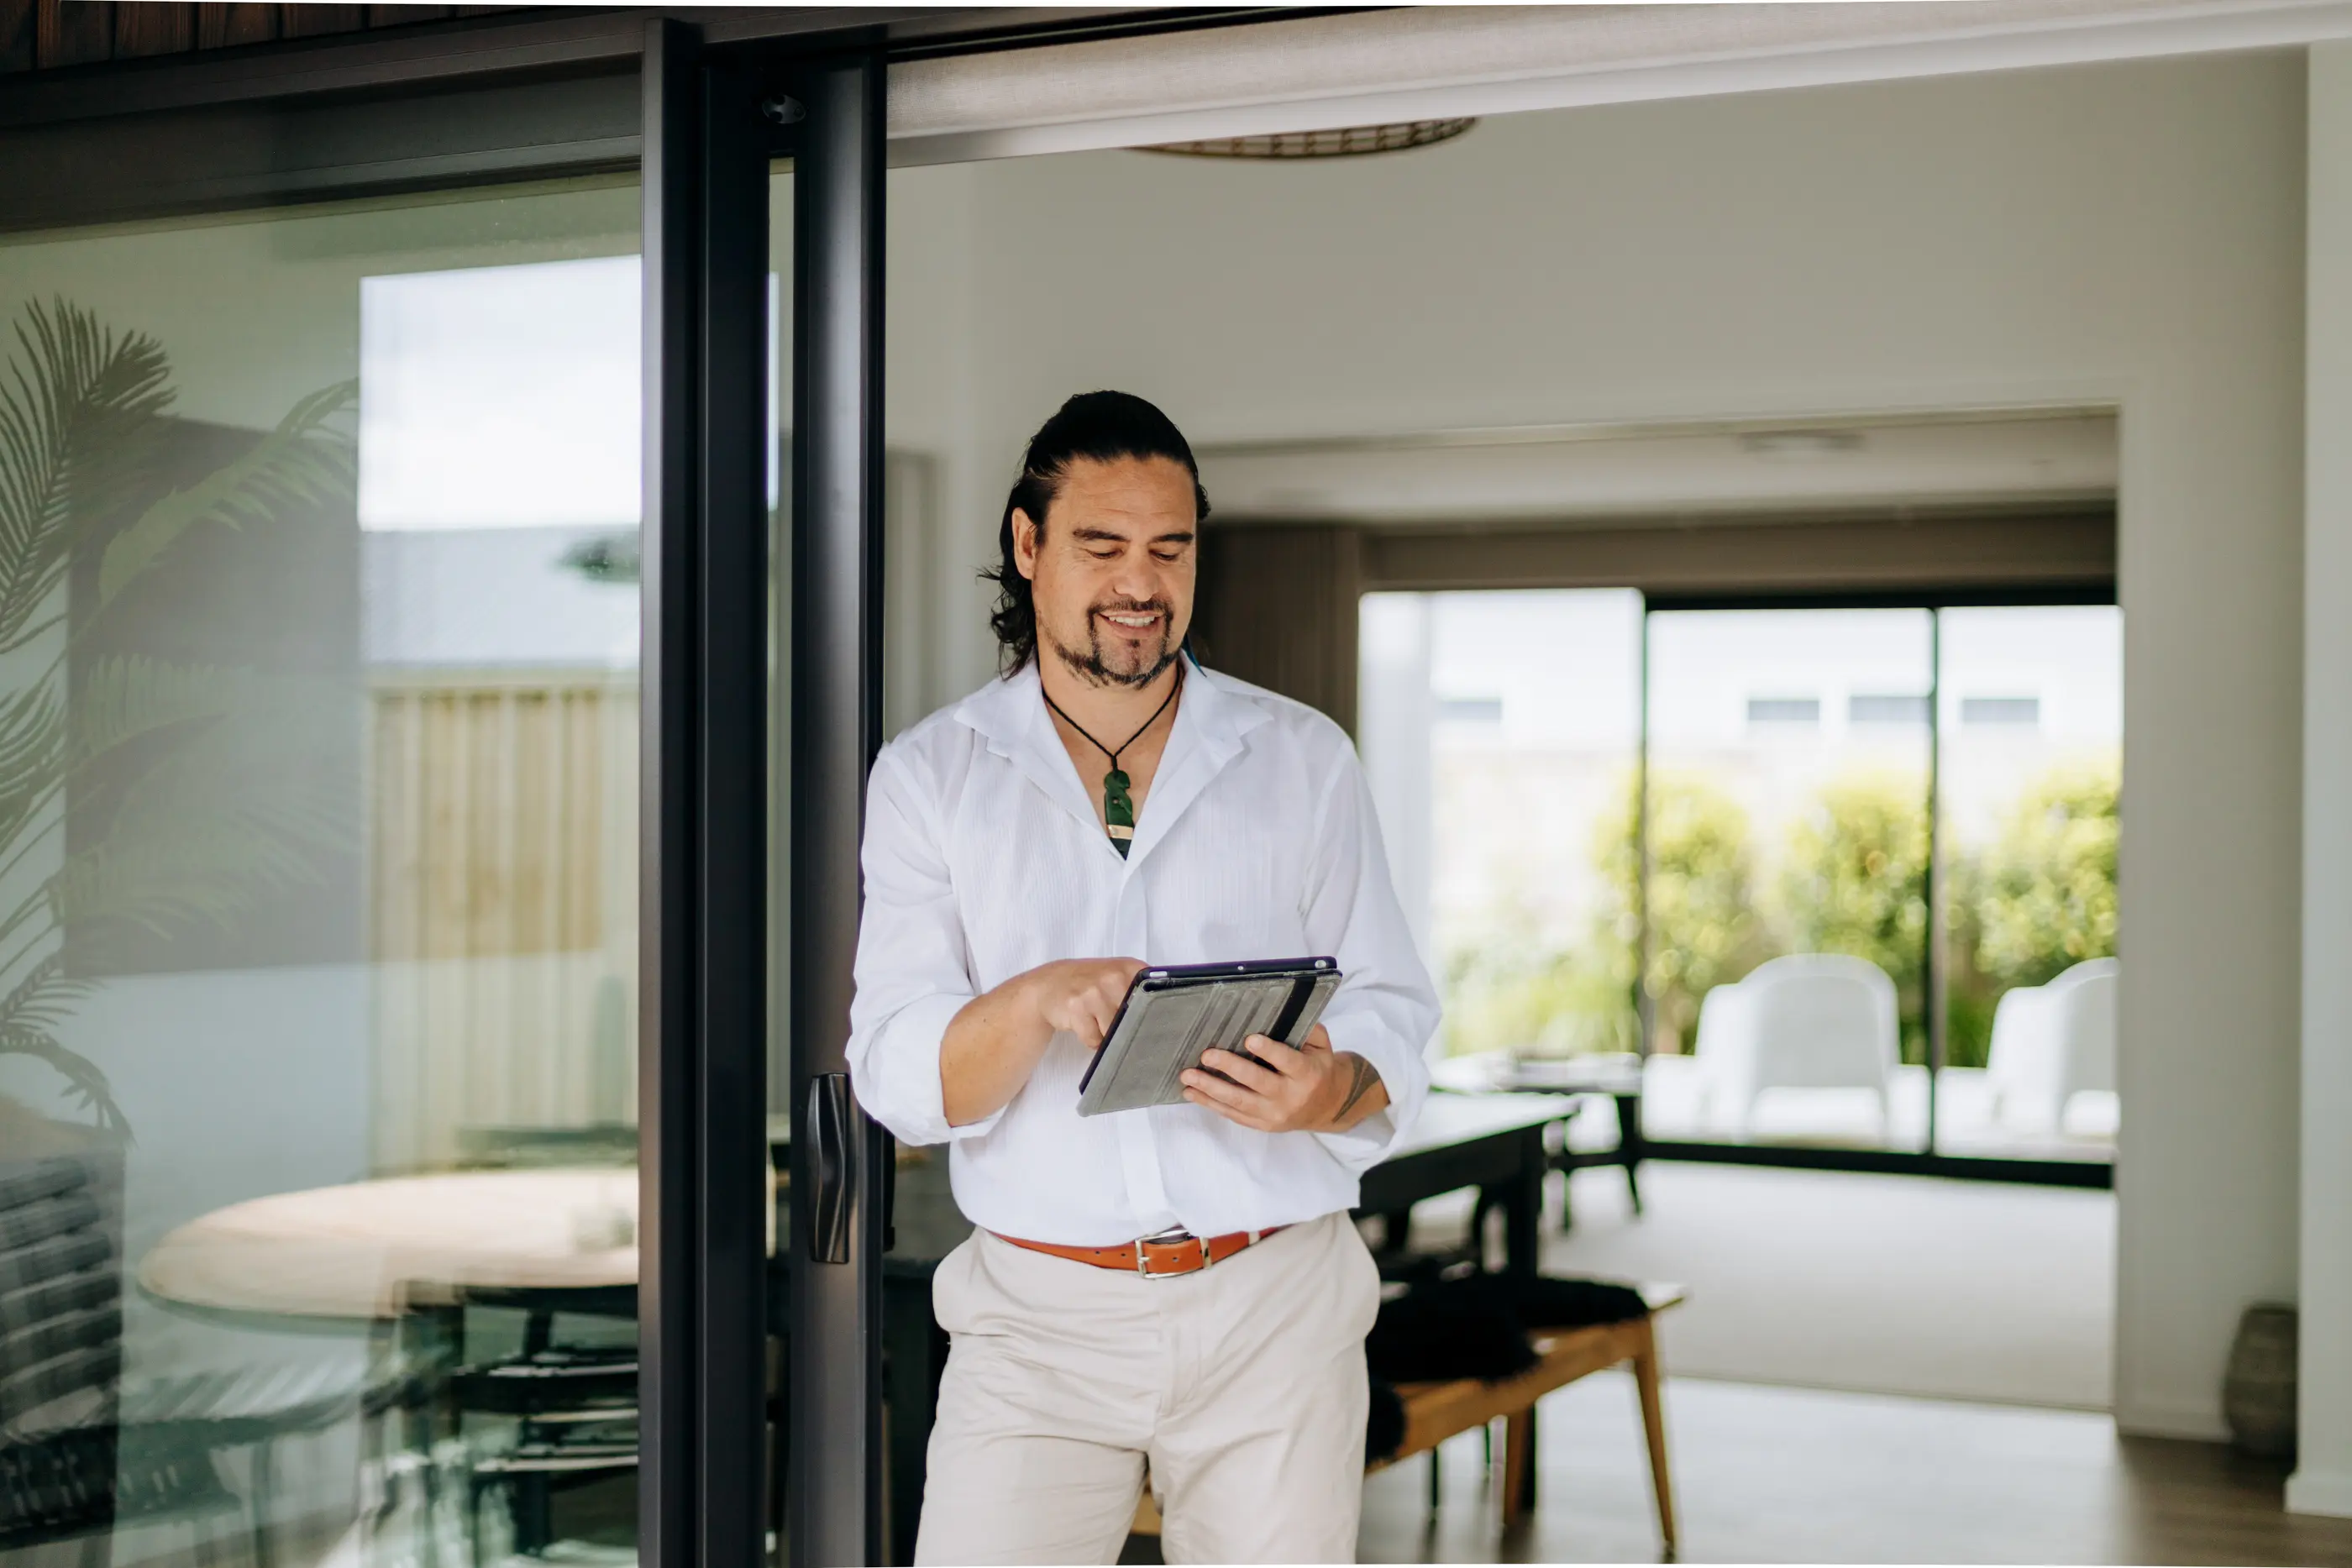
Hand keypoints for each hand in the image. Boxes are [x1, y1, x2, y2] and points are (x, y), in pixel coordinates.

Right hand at [1022, 957, 1147, 1049]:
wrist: (1051, 982)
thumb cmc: (1090, 984)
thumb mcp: (1118, 976)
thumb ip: (1141, 992)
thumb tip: (1165, 1023)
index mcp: (1131, 968)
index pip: (1154, 999)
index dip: (1152, 1017)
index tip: (1150, 1025)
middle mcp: (1113, 976)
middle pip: (1135, 1021)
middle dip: (1127, 1029)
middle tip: (1115, 1021)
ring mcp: (1094, 991)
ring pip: (1113, 1033)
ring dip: (1106, 1035)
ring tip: (1096, 1020)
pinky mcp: (1076, 1007)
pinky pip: (1093, 1039)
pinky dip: (1090, 1038)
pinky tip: (1084, 1024)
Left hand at [1180, 1024, 1386, 1133]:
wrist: (1327, 1107)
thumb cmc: (1319, 1068)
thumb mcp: (1322, 1047)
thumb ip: (1307, 1030)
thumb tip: (1284, 1011)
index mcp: (1307, 1074)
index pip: (1287, 1061)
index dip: (1269, 1051)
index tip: (1249, 1039)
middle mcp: (1290, 1096)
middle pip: (1257, 1082)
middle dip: (1230, 1067)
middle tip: (1207, 1054)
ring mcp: (1274, 1114)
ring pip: (1239, 1102)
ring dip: (1210, 1088)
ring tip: (1188, 1076)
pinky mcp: (1261, 1125)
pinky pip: (1233, 1115)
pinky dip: (1210, 1104)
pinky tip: (1192, 1093)